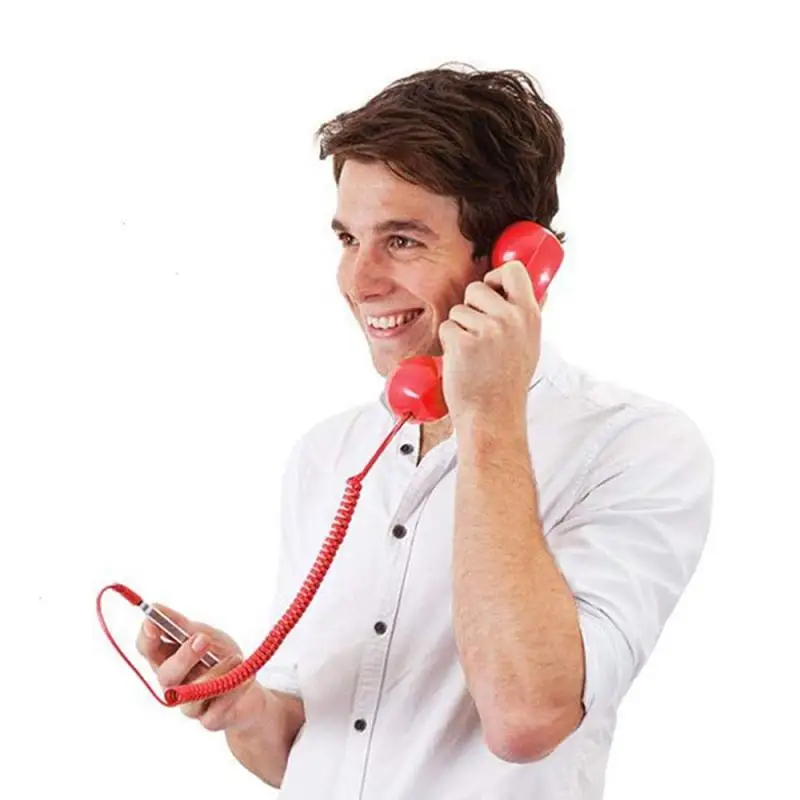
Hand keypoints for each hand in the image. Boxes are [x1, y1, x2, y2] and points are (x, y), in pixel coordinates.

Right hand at [136, 603, 264, 732]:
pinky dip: (233, 691)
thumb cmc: (222, 658)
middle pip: (166, 675)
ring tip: (236, 658)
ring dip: (215, 673)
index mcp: (169, 659)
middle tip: (202, 639)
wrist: (250, 689)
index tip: (153, 622)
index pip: (147, 650)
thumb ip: (182, 626)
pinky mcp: (210, 721)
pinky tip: (246, 677)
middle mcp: (175, 684)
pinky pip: (216, 710)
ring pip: (190, 696)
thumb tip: (155, 608)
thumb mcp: (206, 635)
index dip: (146, 638)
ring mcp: (190, 705)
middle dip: (183, 657)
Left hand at [439, 260, 541, 427]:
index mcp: (529, 316)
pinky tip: (463, 361)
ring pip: (458, 310)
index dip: (496, 277)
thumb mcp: (529, 344)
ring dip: (460, 329)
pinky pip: (447, 328)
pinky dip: (449, 344)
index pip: (513, 270)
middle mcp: (510, 319)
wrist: (493, 416)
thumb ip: (523, 315)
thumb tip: (521, 286)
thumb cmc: (507, 384)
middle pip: (477, 287)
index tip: (492, 291)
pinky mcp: (463, 342)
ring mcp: (487, 330)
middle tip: (479, 335)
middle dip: (471, 307)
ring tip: (474, 353)